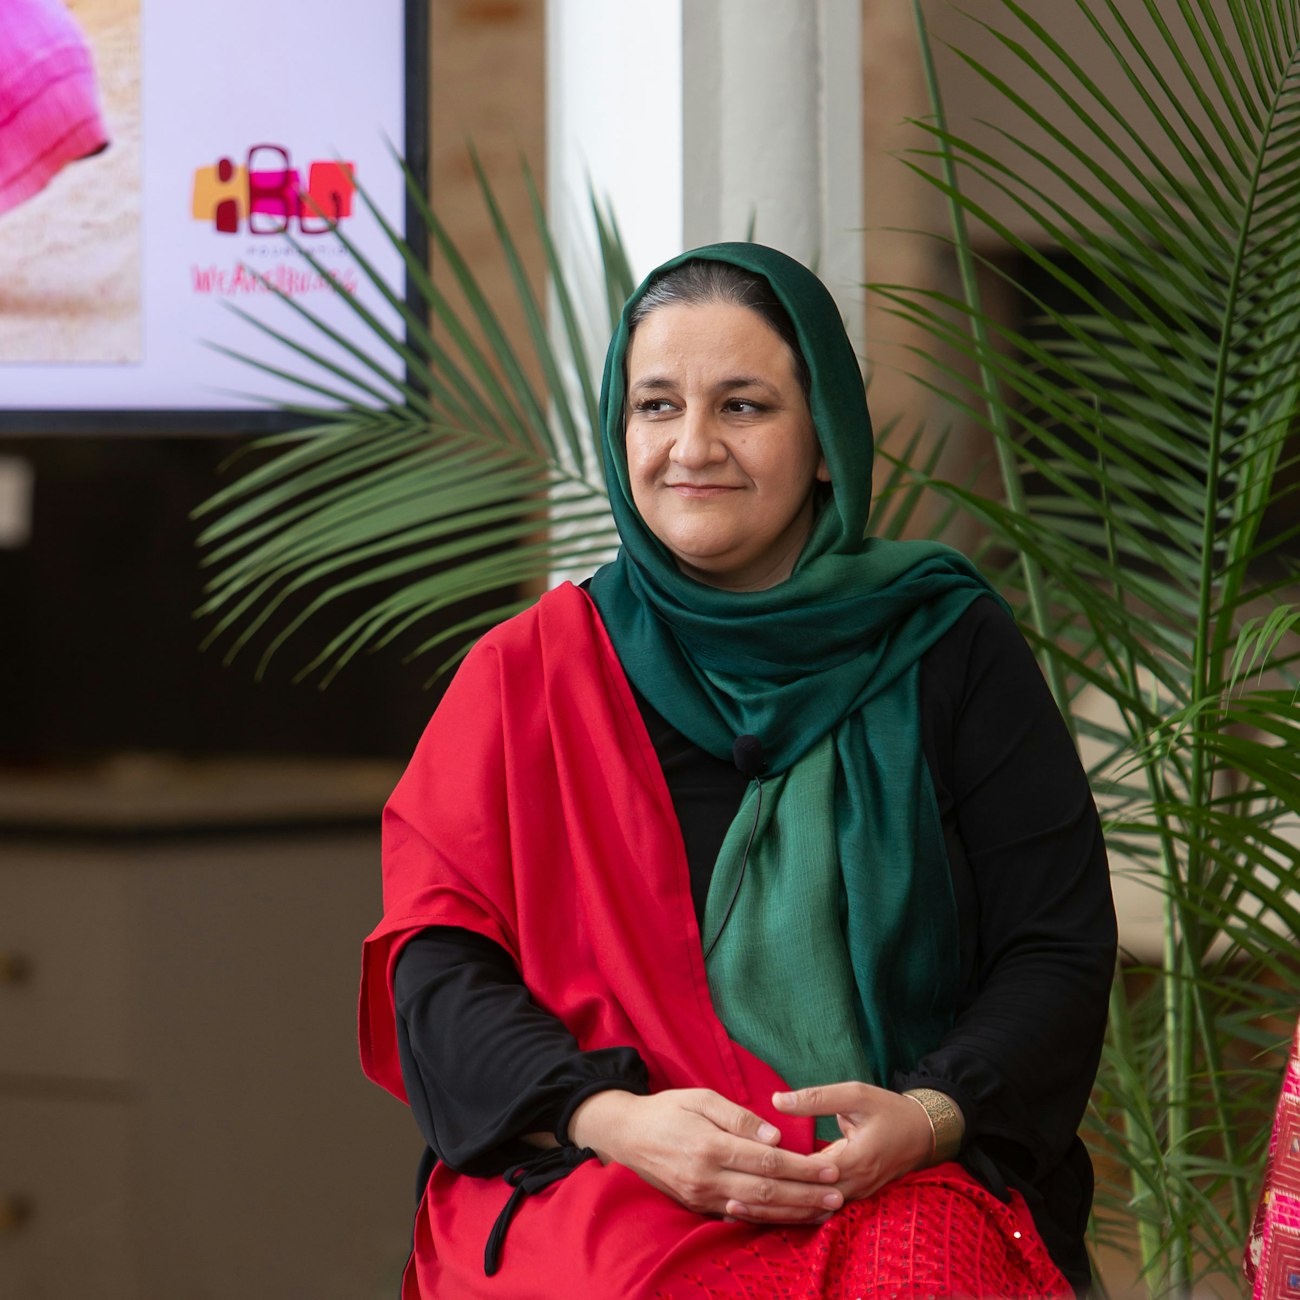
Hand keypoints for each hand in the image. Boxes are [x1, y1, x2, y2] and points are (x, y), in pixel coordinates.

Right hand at [568, 1088, 842, 1222]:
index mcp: (711, 1145)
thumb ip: (738, 1116)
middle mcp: (707, 1177)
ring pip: (756, 1210)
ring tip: (823, 1210)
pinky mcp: (697, 1205)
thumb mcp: (700, 1097)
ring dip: (792, 1212)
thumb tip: (774, 1135)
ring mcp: (701, 1196)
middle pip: (767, 1192)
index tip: (830, 1167)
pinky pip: (737, 1216)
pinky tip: (788, 1217)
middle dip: (806, 1195)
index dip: (801, 1166)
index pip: (767, 1161)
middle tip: (838, 1195)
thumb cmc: (667, 1108)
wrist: (626, 1134)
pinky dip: (766, 1219)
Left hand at [727, 1082, 933, 1217]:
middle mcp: (854, 1186)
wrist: (924, 1132)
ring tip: (742, 1210)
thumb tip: (777, 1100)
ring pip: (810, 1213)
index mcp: (855, 1160)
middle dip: (769, 1203)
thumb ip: (816, 1098)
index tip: (744, 1173)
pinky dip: (794, 1213)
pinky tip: (770, 1211)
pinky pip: (819, 1211)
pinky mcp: (852, 1197)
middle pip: (805, 1203)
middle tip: (731, 1200)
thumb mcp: (856, 1094)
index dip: (777, 1176)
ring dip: (777, 1213)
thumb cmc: (889, 1109)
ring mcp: (854, 1196)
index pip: (808, 1176)